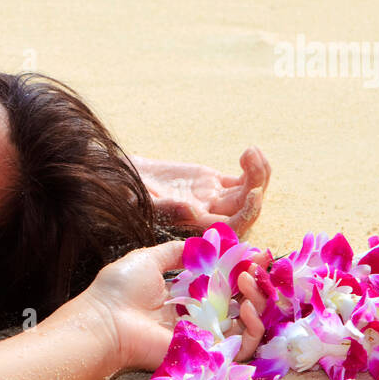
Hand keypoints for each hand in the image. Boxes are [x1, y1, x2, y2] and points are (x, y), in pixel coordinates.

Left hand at [84, 240, 267, 372]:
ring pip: (249, 325)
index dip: (244, 268)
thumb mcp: (148, 259)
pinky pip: (244, 347)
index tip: (257, 252)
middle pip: (242, 303)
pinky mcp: (208, 355)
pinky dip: (254, 328)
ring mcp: (205, 337)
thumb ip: (176, 252)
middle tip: (259, 264)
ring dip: (259, 301)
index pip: (225, 284)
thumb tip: (203, 242)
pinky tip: (246, 307)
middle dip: (257, 282)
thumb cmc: (119, 291)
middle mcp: (199, 317)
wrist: (105, 322)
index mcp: (185, 297)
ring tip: (248, 281)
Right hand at [133, 147, 270, 237]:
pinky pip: (242, 179)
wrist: (121, 177)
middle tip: (252, 160)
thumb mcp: (141, 197)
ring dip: (257, 173)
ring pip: (247, 192)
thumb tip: (194, 211)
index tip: (253, 194)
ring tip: (250, 151)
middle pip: (244, 210)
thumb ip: (166, 207)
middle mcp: (207, 215)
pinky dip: (251, 166)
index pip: (229, 228)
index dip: (246, 215)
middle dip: (256, 186)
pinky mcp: (212, 182)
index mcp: (192, 225)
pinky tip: (249, 151)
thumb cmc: (125, 191)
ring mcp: (212, 198)